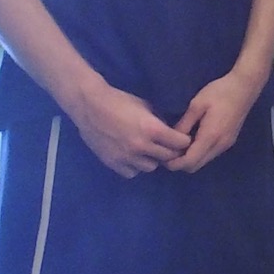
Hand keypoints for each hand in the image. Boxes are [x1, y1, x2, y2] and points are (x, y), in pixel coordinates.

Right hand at [64, 80, 191, 177]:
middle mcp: (141, 146)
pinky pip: (132, 172)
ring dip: (152, 159)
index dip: (184, 141)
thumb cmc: (119, 101)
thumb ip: (160, 122)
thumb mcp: (146, 107)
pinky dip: (134, 166)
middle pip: (168, 157)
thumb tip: (172, 132)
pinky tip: (132, 157)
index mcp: (152, 129)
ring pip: (151, 167)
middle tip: (168, 146)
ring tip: (148, 151)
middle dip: (171, 151)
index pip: (181, 143)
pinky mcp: (112, 163)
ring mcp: (126, 157)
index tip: (182, 139)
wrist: (89, 106)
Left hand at [168, 68, 266, 172]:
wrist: (245, 86)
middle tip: (167, 150)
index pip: (189, 162)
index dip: (174, 163)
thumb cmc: (220, 92)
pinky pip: (209, 154)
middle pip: (195, 166)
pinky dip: (198, 153)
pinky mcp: (229, 141)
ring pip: (203, 161)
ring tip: (177, 145)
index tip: (162, 155)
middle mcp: (219, 145)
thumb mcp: (197, 105)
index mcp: (210, 136)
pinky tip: (191, 140)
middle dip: (179, 163)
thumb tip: (171, 139)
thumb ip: (184, 124)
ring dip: (189, 158)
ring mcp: (226, 144)